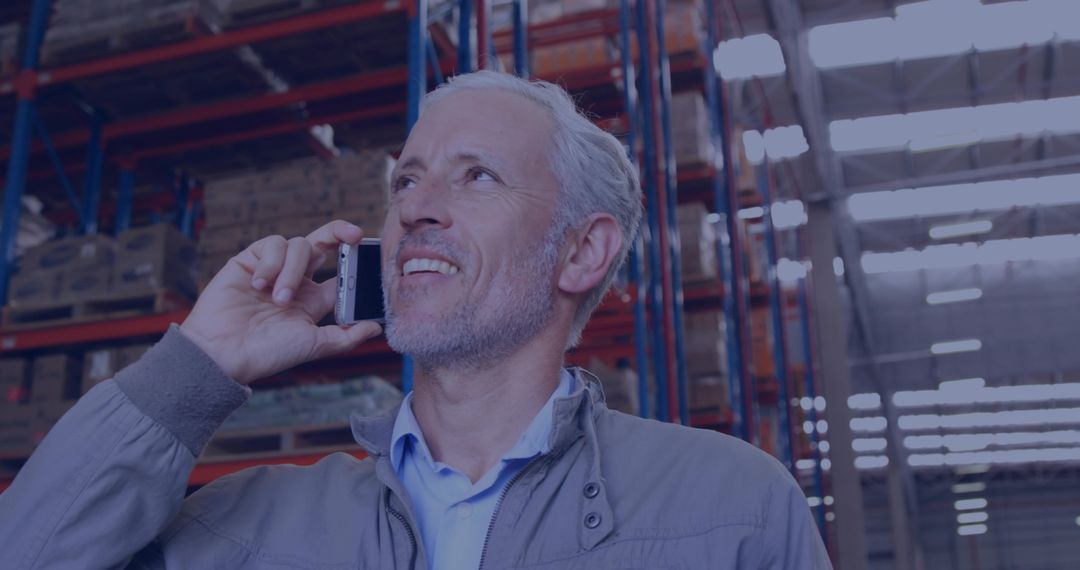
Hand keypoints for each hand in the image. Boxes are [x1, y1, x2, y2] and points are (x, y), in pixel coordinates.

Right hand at [180, 220, 381, 383]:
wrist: (223, 353)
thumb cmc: (267, 353)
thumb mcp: (314, 344)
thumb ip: (346, 335)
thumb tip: (377, 327)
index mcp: (315, 300)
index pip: (342, 271)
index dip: (356, 259)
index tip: (367, 253)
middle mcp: (296, 280)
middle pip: (323, 243)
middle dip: (339, 233)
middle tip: (354, 235)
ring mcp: (273, 268)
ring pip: (299, 246)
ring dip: (292, 271)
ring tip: (278, 299)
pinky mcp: (249, 260)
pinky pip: (271, 244)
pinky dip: (270, 263)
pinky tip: (259, 285)